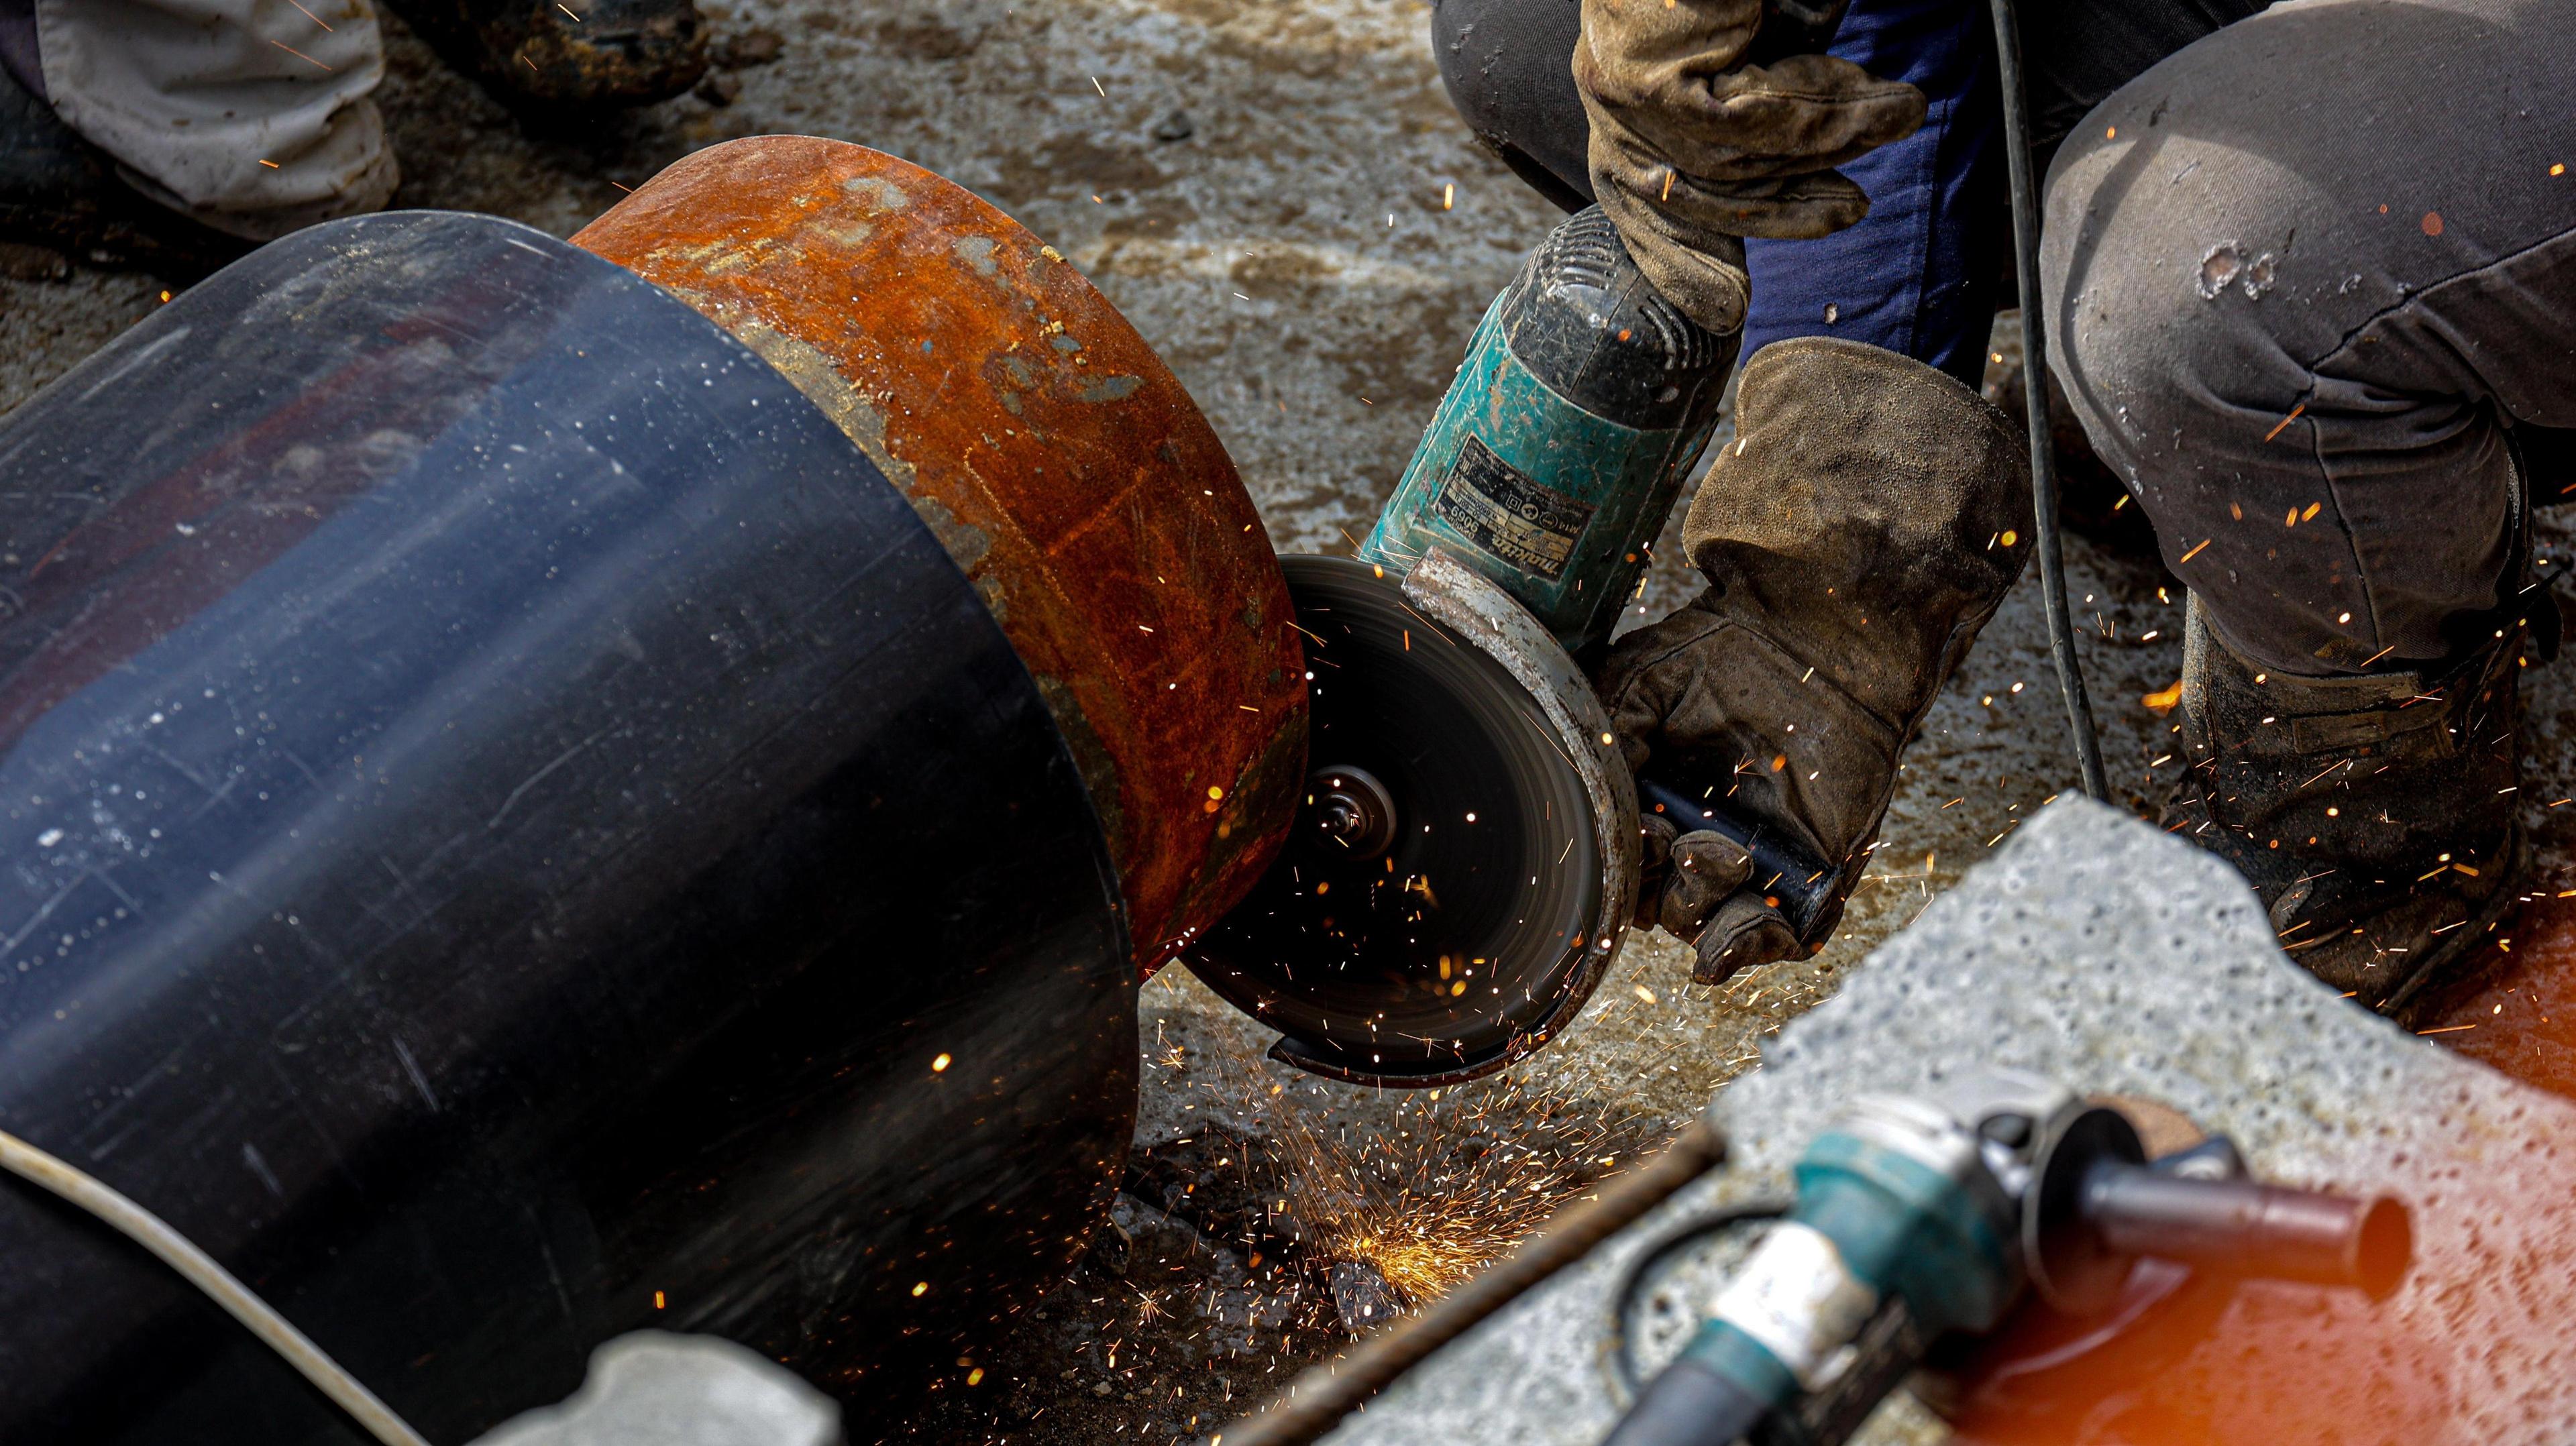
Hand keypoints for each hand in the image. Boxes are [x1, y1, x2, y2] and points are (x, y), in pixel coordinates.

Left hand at [1572, 0, 1926, 332]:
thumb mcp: (1743, 41)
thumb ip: (1760, 92)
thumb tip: (1806, 147)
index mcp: (1616, 95)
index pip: (1643, 199)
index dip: (1683, 258)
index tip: (1724, 311)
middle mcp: (1610, 97)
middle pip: (1703, 189)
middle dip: (1783, 212)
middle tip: (1852, 211)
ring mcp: (1622, 91)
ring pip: (1741, 155)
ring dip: (1833, 142)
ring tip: (1903, 117)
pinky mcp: (1646, 80)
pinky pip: (1750, 124)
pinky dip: (1823, 118)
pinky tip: (1880, 104)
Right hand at [1597, 338, 2031, 982]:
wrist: (1822, 629)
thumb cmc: (1724, 647)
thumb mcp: (1634, 685)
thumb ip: (1602, 749)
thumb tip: (1586, 815)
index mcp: (1655, 799)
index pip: (1624, 866)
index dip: (1623, 865)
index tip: (1645, 827)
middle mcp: (1701, 834)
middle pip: (1662, 909)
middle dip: (1663, 891)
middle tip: (1680, 837)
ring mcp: (1759, 857)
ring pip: (1711, 931)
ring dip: (1703, 916)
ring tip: (1722, 854)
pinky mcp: (1817, 869)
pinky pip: (1784, 938)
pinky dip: (1755, 945)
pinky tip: (1740, 924)